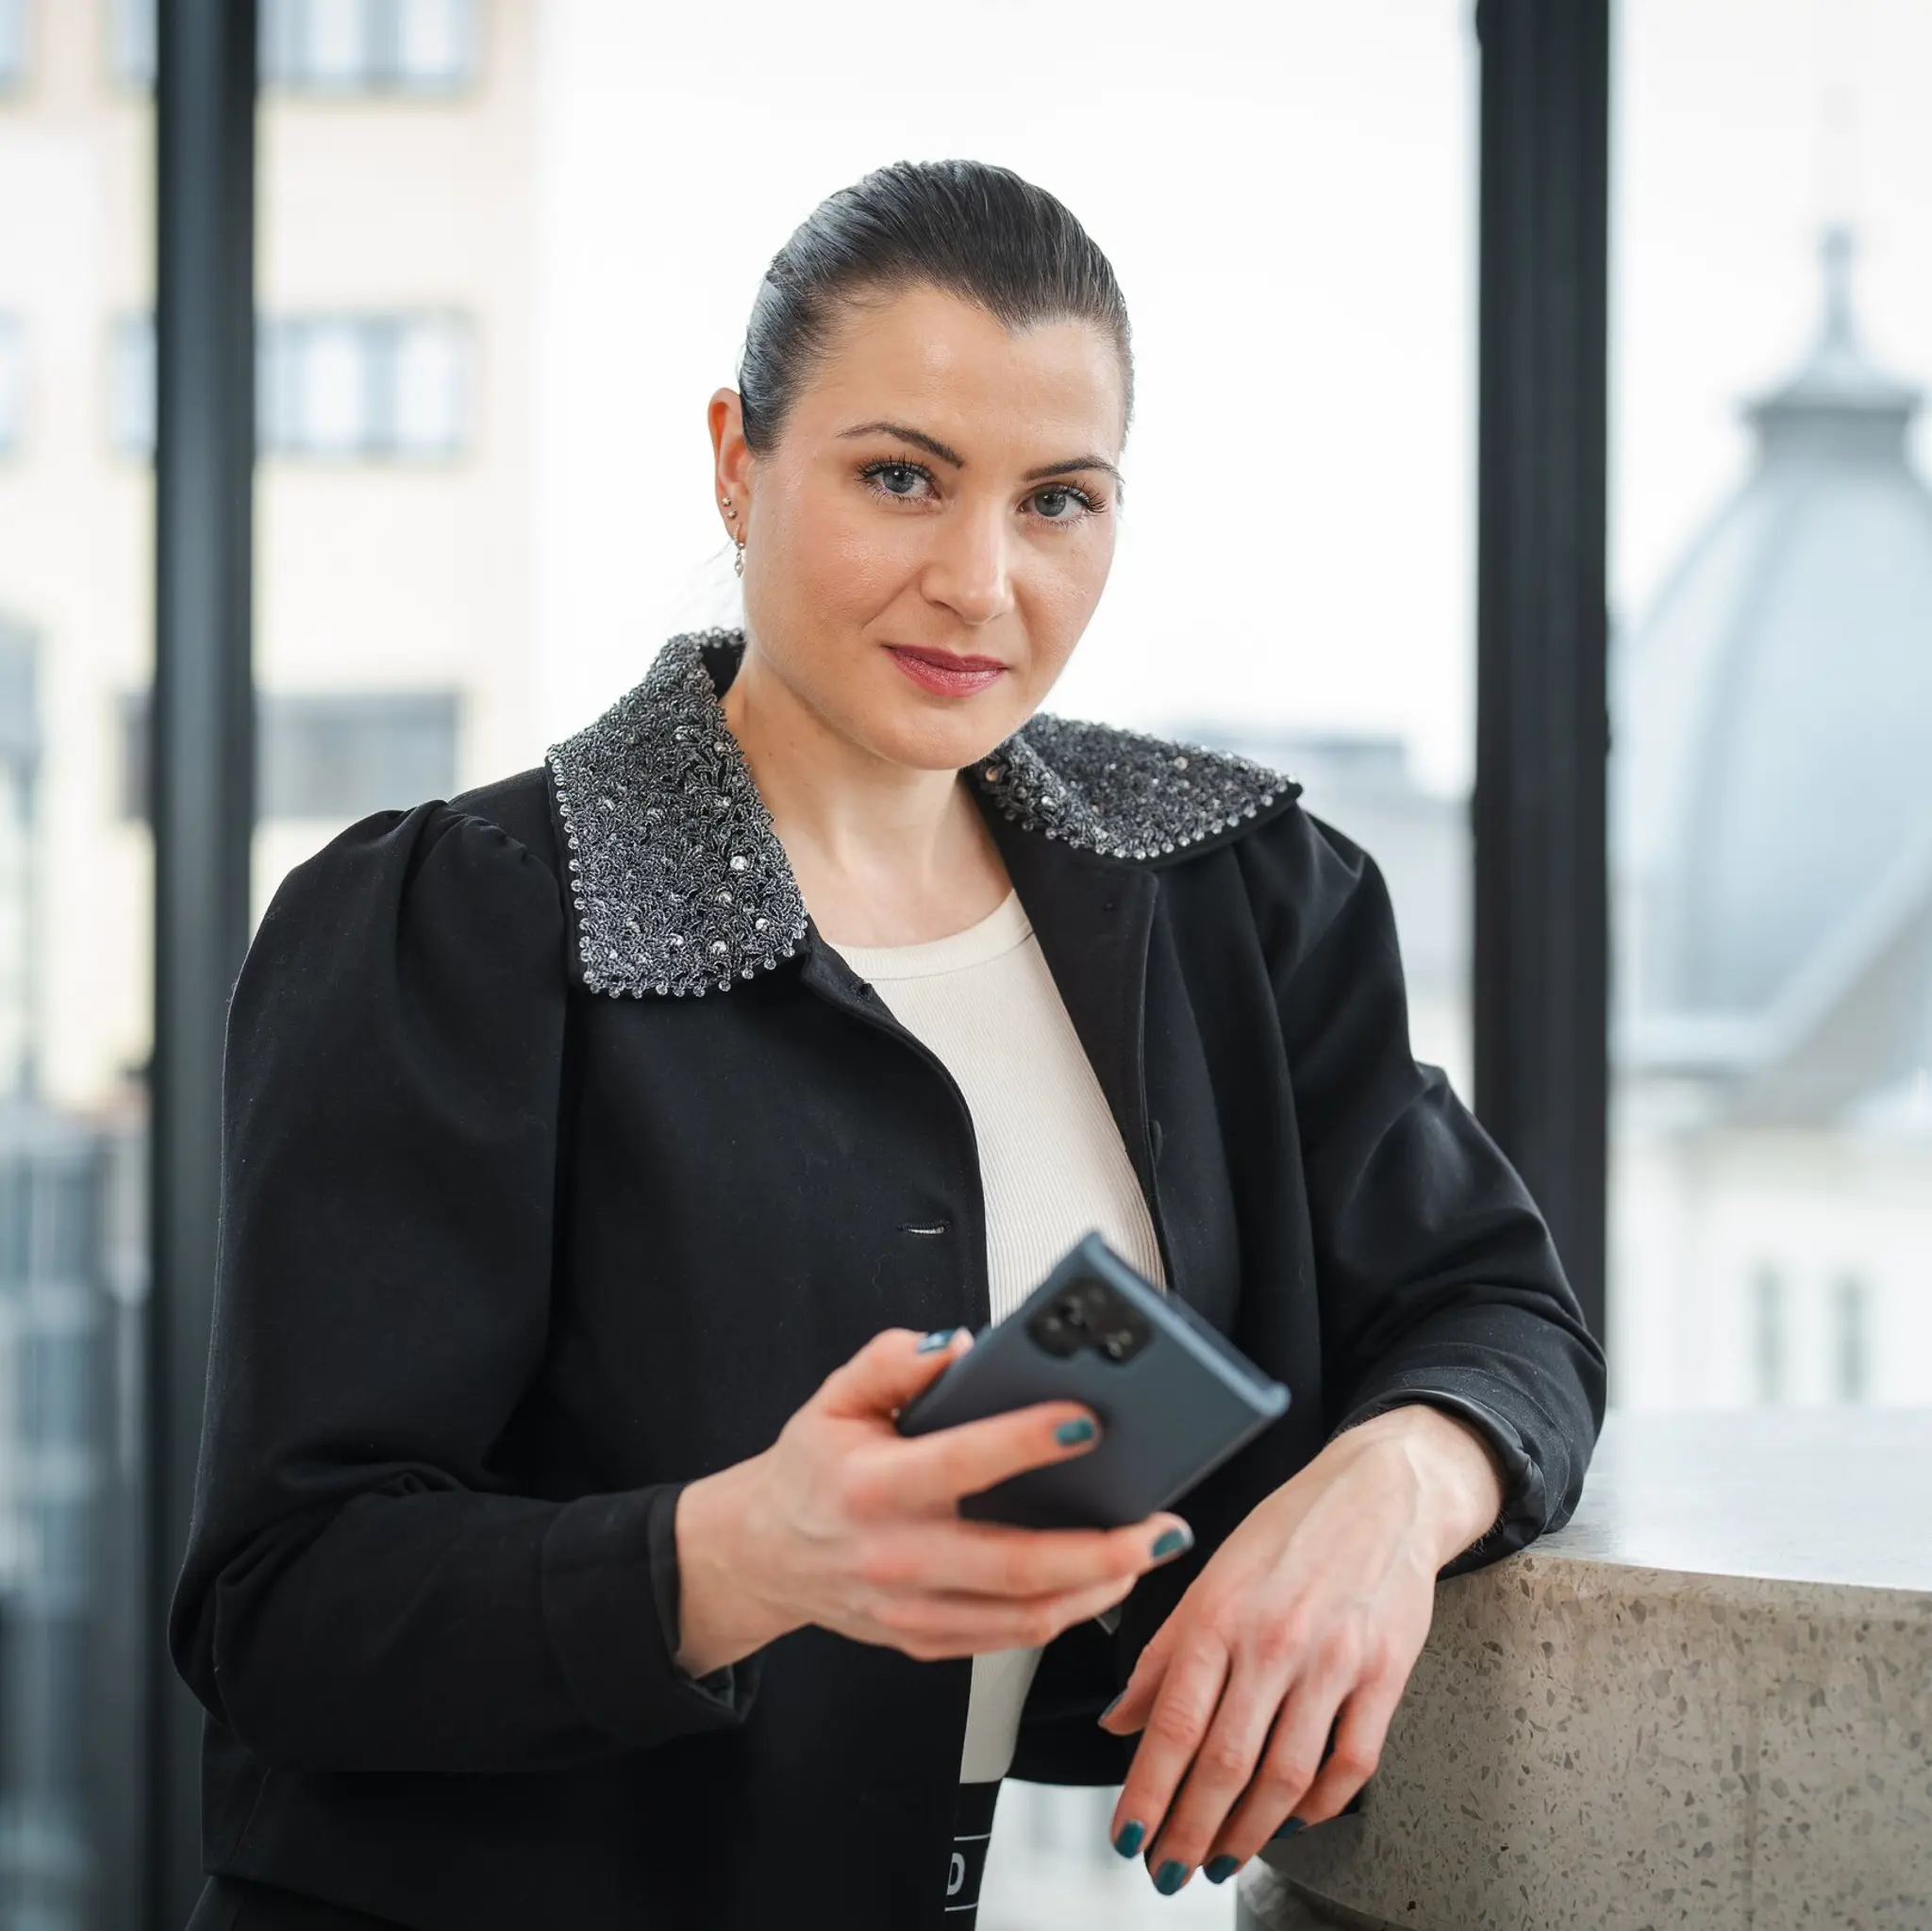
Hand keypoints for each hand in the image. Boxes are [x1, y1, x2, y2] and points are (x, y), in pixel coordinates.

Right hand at [673, 1327, 1192, 1675]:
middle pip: (1016, 1566)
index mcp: (873, 1487)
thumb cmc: (812, 1469)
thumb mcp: (834, 1398)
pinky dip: (1064, 1614)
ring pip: (1023, 1617)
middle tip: (1160, 1524)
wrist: (762, 1553)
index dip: (1027, 1442)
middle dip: (1102, 1549)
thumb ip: (892, 1361)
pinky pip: (1007, 1639)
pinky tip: (1100, 1580)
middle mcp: (895, 1557)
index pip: (963, 1463)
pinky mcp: (923, 1641)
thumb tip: (960, 1344)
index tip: (1087, 1420)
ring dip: (1099, 1589)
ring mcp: (910, 1611)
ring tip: (1148, 1551)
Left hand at [1099, 1404, 1504, 1892]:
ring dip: (1249, 1832)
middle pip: (1225, 1762)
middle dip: (1191, 1829)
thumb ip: (1164, 1652)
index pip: (1172, 1722)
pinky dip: (1320, 1805)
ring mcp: (1333, 1660)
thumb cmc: (1291, 1529)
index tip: (1128, 1836)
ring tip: (1222, 1858)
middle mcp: (1273, 1639)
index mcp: (1219, 1612)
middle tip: (1169, 1868)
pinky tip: (1294, 1819)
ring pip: (1285, 1775)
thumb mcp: (1211, 1575)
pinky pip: (1352, 1762)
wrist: (1382, 1489)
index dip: (1147, 1791)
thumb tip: (1118, 1718)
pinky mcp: (1385, 1674)